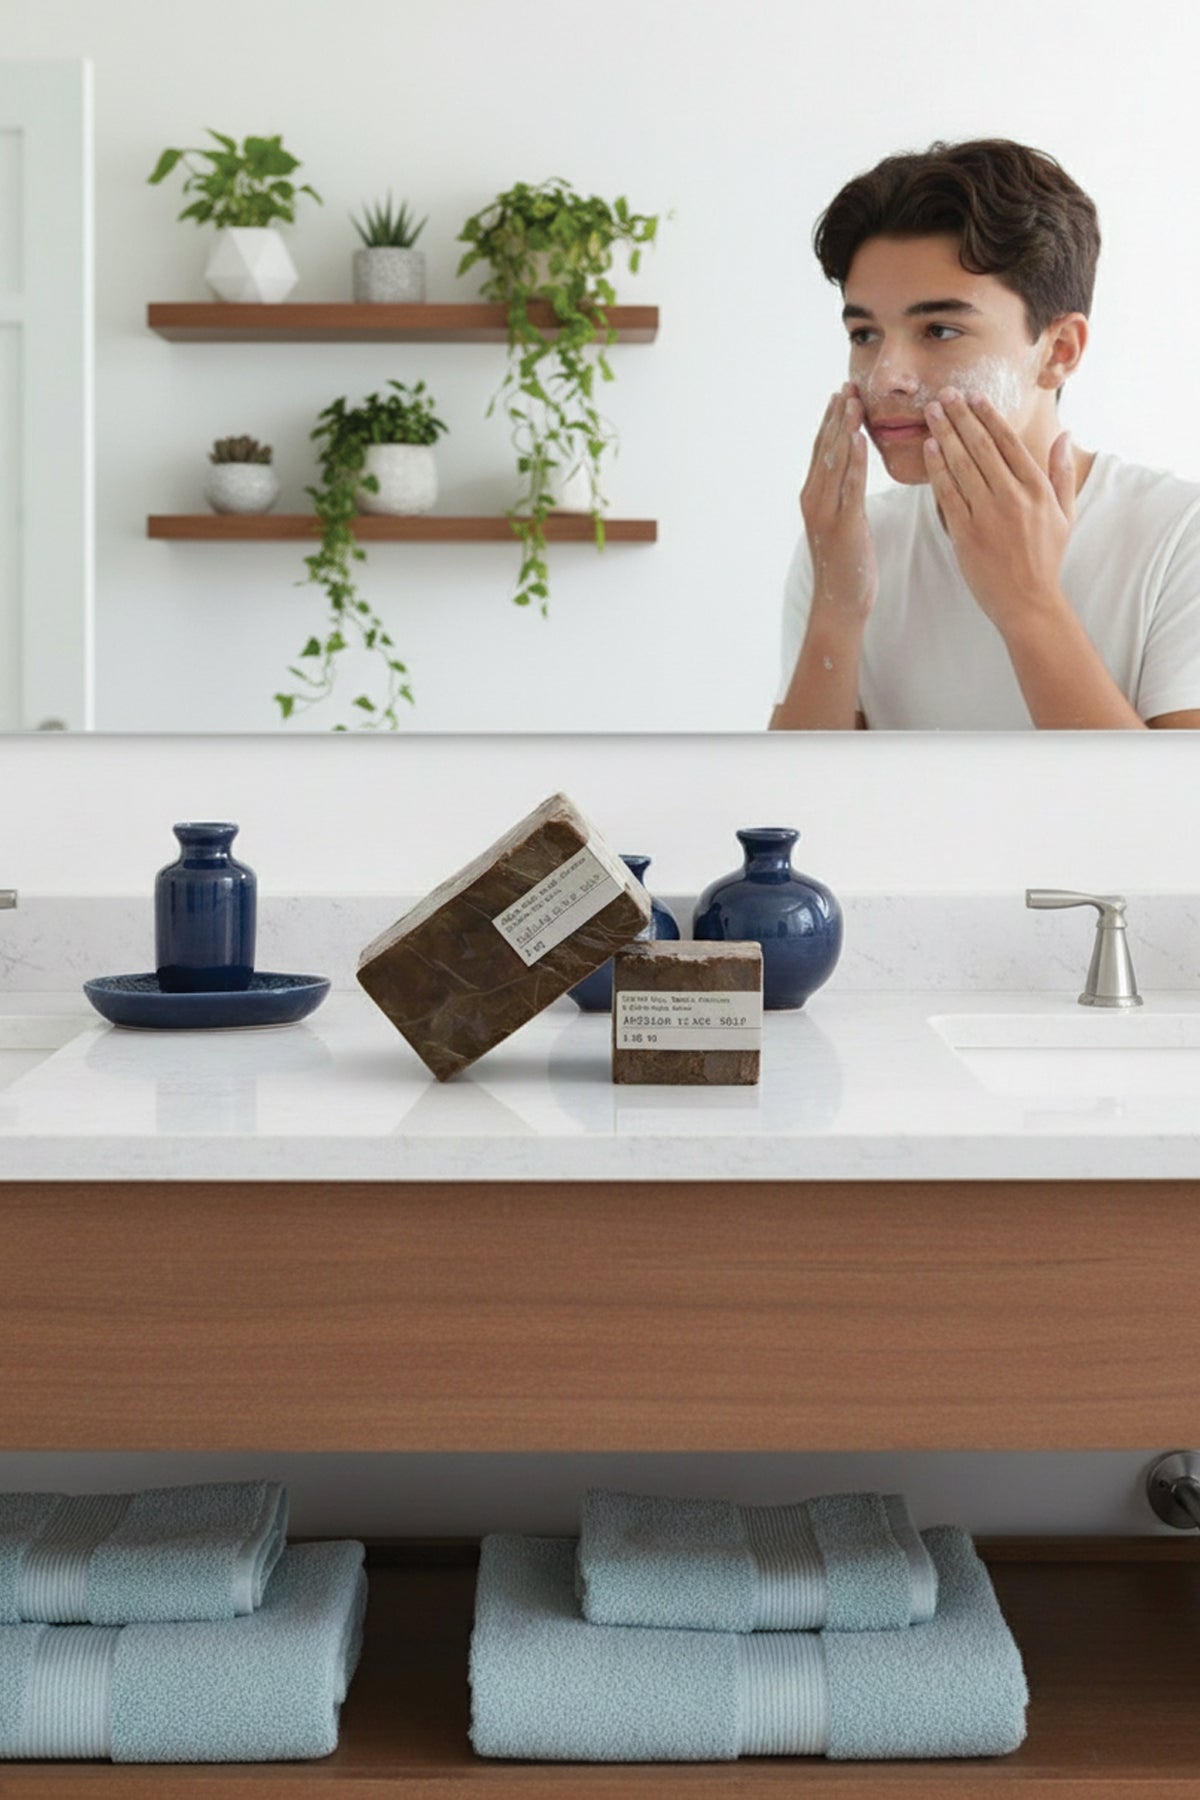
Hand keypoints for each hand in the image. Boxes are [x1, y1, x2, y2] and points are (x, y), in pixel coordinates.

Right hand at [800, 383, 876, 620]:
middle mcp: (813, 499)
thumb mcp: (845, 525)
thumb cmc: (848, 567)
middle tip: (848, 385)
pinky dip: (852, 459)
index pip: (822, 451)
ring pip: (833, 461)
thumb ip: (845, 499)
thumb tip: (853, 478)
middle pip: (824, 449)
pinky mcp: (842, 524)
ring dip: (843, 428)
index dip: (831, 421)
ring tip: (853, 400)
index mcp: (814, 498)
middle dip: (837, 416)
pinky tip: (857, 437)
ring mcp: (825, 511)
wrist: (839, 602)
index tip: (842, 394)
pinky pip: (847, 485)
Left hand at [922, 387, 1075, 636]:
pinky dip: (938, 468)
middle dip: (961, 417)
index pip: (1009, 442)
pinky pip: (948, 493)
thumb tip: (1064, 435)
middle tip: (945, 394)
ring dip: (945, 434)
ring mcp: (988, 515)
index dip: (989, 416)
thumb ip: (1061, 472)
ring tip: (932, 412)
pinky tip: (929, 448)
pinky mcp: (967, 533)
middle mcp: (1013, 497)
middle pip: (982, 446)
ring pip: (962, 465)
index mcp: (1037, 489)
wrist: (1028, 602)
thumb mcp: (1065, 514)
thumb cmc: (1046, 558)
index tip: (974, 396)